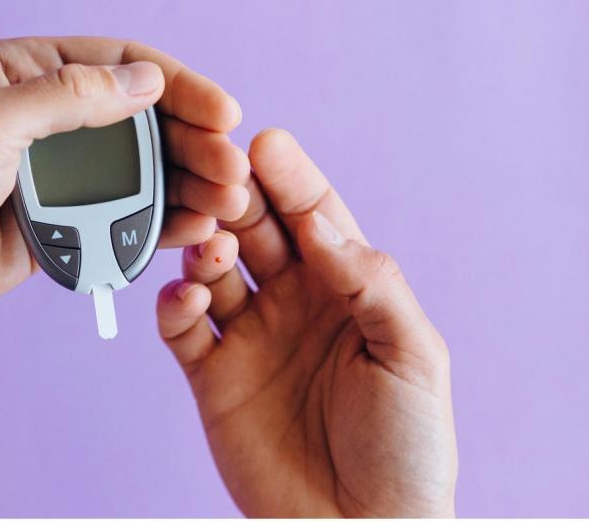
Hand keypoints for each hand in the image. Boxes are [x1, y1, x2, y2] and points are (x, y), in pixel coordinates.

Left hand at [0, 37, 249, 349]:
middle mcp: (45, 117)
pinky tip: (192, 226)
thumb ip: (69, 96)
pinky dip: (159, 220)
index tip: (224, 113)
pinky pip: (123, 214)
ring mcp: (57, 172)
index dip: (180, 86)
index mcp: (22, 73)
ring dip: (187, 184)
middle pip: (141, 120)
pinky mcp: (62, 220)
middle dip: (193, 142)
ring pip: (140, 170)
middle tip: (232, 169)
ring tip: (225, 202)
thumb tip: (146, 81)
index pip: (120, 65)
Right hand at [156, 129, 456, 516]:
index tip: (266, 142)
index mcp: (345, 288)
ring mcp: (250, 337)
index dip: (292, 180)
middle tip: (221, 179)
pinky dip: (175, 305)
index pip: (314, 216)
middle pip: (257, 231)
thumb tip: (322, 224)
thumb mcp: (413, 356)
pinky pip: (183, 328)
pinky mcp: (213, 376)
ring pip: (212, 270)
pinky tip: (187, 298)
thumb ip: (371, 283)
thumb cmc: (406, 446)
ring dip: (204, 248)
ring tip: (211, 245)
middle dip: (238, 200)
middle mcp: (293, 302)